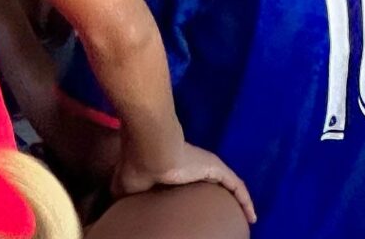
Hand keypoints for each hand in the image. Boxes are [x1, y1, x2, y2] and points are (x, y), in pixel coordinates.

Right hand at [116, 140, 254, 221]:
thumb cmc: (138, 166)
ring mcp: (208, 165)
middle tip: (222, 215)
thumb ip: (123, 196)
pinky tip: (252, 216)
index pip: (189, 181)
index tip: (197, 208)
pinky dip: (245, 200)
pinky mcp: (217, 168)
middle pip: (211, 182)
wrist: (150, 147)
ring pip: (228, 185)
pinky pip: (237, 186)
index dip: (195, 194)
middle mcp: (194, 164)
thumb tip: (112, 208)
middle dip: (218, 196)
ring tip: (244, 217)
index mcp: (174, 168)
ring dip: (237, 200)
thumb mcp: (125, 187)